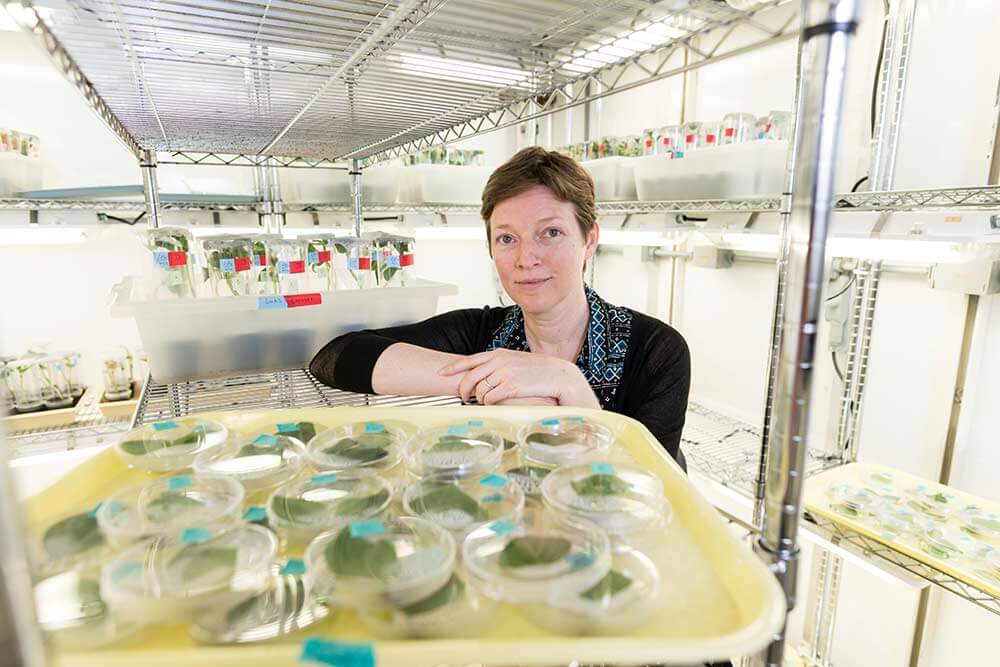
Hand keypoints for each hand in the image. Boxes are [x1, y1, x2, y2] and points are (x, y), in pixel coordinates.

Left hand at [438, 349, 599, 407]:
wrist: (558, 375)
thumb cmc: (538, 371)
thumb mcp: (516, 362)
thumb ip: (499, 365)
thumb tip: (484, 376)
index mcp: (498, 354)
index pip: (470, 360)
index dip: (453, 367)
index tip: (441, 373)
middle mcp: (498, 362)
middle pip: (469, 377)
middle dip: (463, 390)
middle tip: (464, 397)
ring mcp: (504, 374)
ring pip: (480, 391)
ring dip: (482, 399)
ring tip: (489, 400)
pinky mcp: (510, 386)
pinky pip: (490, 399)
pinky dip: (491, 403)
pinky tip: (497, 403)